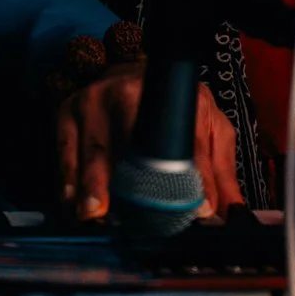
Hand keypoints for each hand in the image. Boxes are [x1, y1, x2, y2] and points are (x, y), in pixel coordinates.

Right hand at [57, 61, 243, 222]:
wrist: (131, 75)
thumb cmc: (174, 108)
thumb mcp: (207, 127)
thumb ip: (220, 170)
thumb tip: (230, 213)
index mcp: (176, 96)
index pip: (188, 141)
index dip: (195, 177)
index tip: (199, 210)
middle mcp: (131, 92)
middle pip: (133, 144)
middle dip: (135, 185)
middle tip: (137, 220)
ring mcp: (95, 100)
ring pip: (95, 152)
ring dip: (95, 188)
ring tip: (97, 215)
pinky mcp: (67, 112)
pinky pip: (65, 152)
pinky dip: (69, 181)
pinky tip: (74, 204)